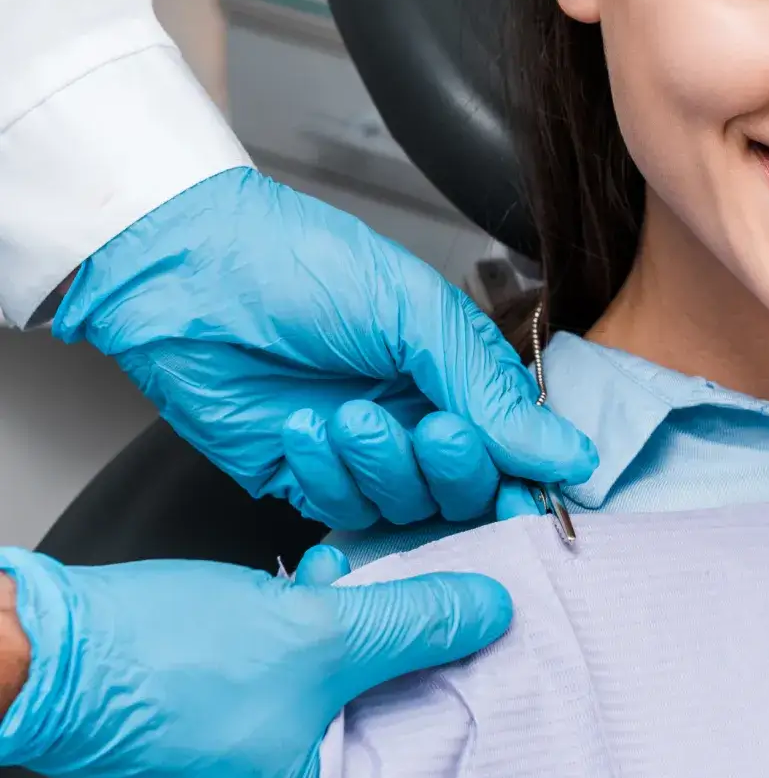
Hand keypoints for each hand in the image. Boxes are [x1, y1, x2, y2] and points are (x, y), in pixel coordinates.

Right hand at [0, 544, 508, 777]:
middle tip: (451, 601)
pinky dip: (313, 632)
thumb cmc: (163, 666)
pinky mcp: (211, 721)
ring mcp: (236, 767)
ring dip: (361, 631)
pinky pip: (289, 679)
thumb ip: (419, 622)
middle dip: (412, 654)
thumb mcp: (322, 631)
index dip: (464, 702)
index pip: (419, 772)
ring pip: (335, 694)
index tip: (499, 648)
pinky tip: (321, 581)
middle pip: (381, 727)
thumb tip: (490, 609)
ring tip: (377, 579)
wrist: (46, 645)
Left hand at [54, 167, 594, 526]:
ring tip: (349, 414)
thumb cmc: (305, 267)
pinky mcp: (302, 479)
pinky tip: (303, 428)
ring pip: (406, 505)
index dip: (522, 473)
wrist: (190, 275)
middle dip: (454, 467)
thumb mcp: (417, 314)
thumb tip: (569, 455)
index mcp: (456, 367)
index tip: (524, 493)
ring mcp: (361, 450)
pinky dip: (329, 476)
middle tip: (432, 430)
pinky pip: (341, 510)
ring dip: (383, 466)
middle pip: (467, 486)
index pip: (515, 441)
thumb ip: (490, 390)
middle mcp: (417, 412)